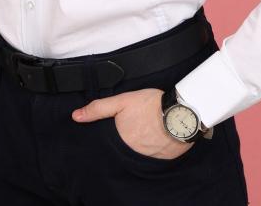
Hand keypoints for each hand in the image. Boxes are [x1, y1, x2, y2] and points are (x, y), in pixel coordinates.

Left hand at [71, 88, 194, 159]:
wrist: (184, 111)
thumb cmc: (153, 105)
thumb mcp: (122, 101)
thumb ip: (99, 108)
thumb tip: (76, 116)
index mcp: (122, 140)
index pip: (111, 143)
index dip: (116, 135)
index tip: (123, 127)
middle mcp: (134, 153)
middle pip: (126, 148)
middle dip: (130, 139)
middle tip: (138, 126)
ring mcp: (150, 157)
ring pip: (141, 152)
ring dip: (143, 144)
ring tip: (149, 130)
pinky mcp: (166, 158)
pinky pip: (157, 155)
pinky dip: (157, 148)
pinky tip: (160, 136)